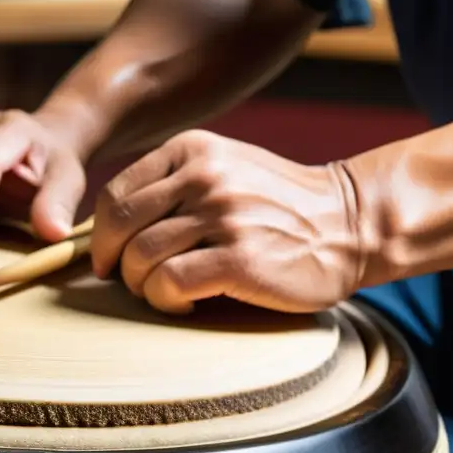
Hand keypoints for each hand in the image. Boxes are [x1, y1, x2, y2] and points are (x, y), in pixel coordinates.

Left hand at [92, 130, 371, 313]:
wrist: (351, 222)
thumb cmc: (278, 208)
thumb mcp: (224, 171)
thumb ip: (172, 185)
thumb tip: (108, 228)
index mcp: (192, 150)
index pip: (115, 194)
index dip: (101, 234)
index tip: (110, 258)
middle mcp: (204, 175)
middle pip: (119, 226)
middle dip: (113, 262)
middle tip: (129, 281)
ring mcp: (222, 215)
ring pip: (140, 257)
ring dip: (142, 285)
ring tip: (166, 291)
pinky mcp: (238, 258)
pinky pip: (169, 283)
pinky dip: (166, 300)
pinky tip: (187, 302)